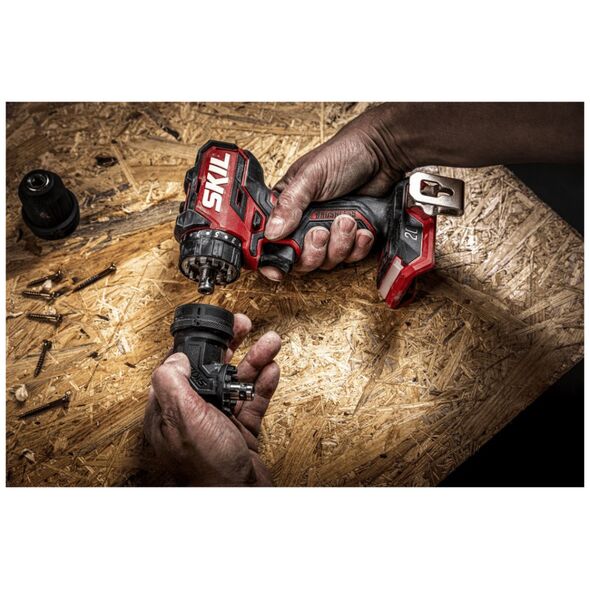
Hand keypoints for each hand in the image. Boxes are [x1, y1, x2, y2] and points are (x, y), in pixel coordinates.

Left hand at [144, 313, 280, 485]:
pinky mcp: (241, 428)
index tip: (215, 328)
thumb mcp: (183, 419)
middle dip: (231, 345)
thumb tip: (174, 357)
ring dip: (255, 359)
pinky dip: (264, 383)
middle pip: (212, 368)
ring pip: (237, 380)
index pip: (180, 366)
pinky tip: (271, 370)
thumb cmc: (207, 468)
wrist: (240, 498)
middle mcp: (193, 413)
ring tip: (271, 343)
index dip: (199, 343)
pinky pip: (253, 399)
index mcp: (170, 410)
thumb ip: (172, 383)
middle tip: (244, 326)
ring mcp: (218, 420)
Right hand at [260, 104, 412, 279]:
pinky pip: (350, 257)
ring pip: (326, 260)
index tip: (276, 268)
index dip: (272, 257)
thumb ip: (289, 205)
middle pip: (300, 259)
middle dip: (313, 251)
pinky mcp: (351, 238)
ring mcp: (329, 233)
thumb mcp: (310, 177)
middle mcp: (305, 224)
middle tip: (320, 232)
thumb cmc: (342, 156)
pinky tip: (362, 229)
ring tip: (347, 219)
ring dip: (339, 244)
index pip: (271, 240)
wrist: (381, 155)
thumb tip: (271, 232)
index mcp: (286, 207)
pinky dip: (358, 246)